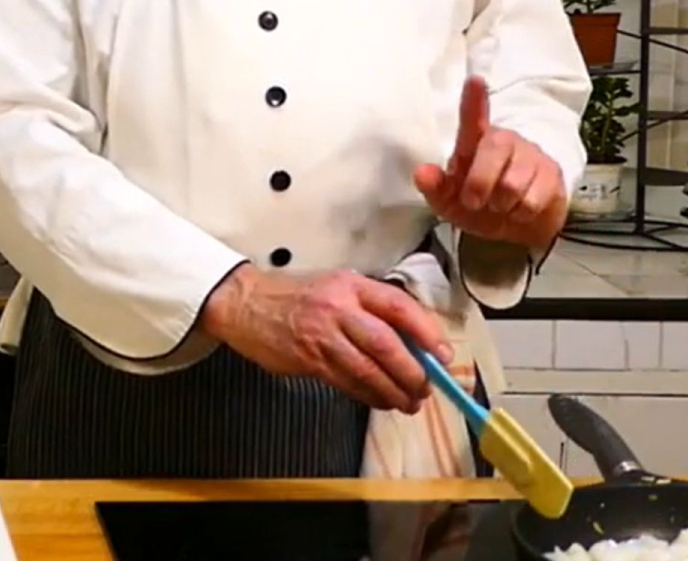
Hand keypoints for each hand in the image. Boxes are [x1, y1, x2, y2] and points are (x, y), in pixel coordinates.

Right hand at [199, 264, 449, 412]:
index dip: (426, 331)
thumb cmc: (295, 295)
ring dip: (394, 391)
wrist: (245, 303)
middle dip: (412, 372)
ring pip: (368, 370)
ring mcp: (322, 336)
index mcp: (351, 285)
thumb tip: (411, 342)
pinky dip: (369, 396)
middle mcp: (338, 308)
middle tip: (426, 388)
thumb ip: (368, 308)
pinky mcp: (308, 360)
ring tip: (409, 403)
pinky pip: (347, 383)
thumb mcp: (335, 286)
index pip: (398, 306)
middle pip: (386, 344)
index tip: (443, 354)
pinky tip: (381, 401)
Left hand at [415, 76, 567, 249]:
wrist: (516, 227)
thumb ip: (434, 188)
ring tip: (500, 205)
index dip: (473, 100)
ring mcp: (531, 154)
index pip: (473, 117)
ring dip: (501, 205)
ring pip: (513, 183)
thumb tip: (421, 173)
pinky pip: (532, 200)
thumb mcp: (449, 202)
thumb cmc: (478, 205)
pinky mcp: (552, 173)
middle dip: (479, 183)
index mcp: (474, 142)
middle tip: (474, 201)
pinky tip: (520, 209)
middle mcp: (504, 141)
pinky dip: (520, 214)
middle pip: (494, 149)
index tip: (475, 80)